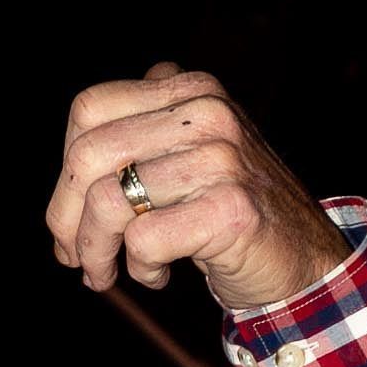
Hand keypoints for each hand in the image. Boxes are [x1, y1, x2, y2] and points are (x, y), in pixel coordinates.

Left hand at [45, 62, 348, 310]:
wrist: (302, 259)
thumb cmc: (229, 211)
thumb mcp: (187, 156)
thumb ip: (141, 133)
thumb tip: (69, 165)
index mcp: (190, 90)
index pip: (89, 109)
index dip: (64, 167)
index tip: (68, 214)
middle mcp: (207, 113)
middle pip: (89, 156)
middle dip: (64, 217)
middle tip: (73, 257)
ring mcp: (221, 159)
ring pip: (109, 202)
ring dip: (97, 253)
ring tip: (106, 274)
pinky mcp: (230, 209)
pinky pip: (144, 240)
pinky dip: (140, 269)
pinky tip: (158, 276)